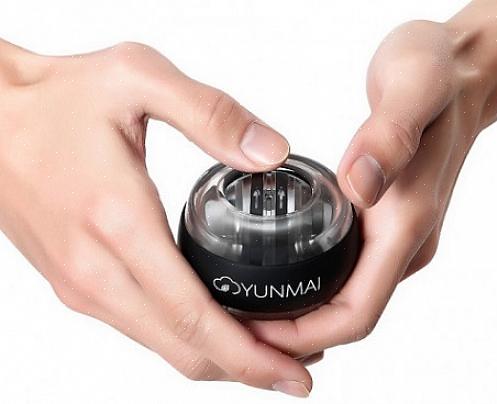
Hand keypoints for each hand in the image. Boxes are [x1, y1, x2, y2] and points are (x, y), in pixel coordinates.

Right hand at [0, 40, 312, 396]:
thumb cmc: (54, 100)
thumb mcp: (138, 79)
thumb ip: (211, 115)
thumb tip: (271, 152)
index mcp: (118, 221)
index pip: (193, 316)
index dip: (250, 355)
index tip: (293, 372)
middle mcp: (95, 269)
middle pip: (182, 349)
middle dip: (245, 368)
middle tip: (295, 369)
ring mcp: (81, 283)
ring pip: (160, 346)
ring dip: (216, 358)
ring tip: (265, 350)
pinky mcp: (75, 282)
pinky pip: (139, 328)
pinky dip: (183, 339)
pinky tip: (212, 325)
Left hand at [246, 2, 496, 357]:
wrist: (459, 71)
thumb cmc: (438, 74)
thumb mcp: (415, 88)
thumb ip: (389, 137)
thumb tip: (360, 185)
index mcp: (406, 221)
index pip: (358, 311)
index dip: (307, 336)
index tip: (255, 336)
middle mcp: (404, 239)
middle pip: (347, 317)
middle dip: (293, 336)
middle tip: (234, 325)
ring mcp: (394, 233)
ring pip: (346, 300)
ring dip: (300, 318)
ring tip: (246, 309)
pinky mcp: (383, 220)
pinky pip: (346, 272)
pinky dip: (310, 287)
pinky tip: (278, 274)